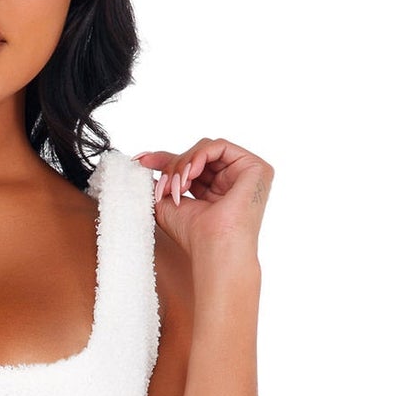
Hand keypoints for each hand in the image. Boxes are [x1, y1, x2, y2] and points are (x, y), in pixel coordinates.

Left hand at [134, 138, 273, 264]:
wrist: (213, 249)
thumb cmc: (194, 235)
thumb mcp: (167, 203)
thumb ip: (160, 182)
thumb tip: (145, 163)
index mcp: (216, 189)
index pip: (189, 165)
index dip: (164, 160)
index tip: (140, 160)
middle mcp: (233, 180)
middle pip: (197, 155)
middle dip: (173, 165)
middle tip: (164, 187)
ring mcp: (245, 173)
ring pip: (206, 149)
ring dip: (184, 164)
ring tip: (177, 187)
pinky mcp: (256, 168)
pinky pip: (220, 146)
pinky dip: (199, 157)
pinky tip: (189, 175)